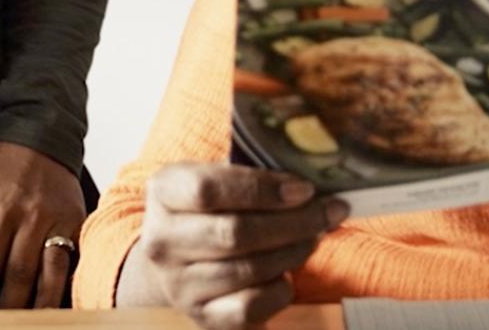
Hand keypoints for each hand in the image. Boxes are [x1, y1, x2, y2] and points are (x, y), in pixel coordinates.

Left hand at [0, 140, 86, 309]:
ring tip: (33, 325)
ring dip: (42, 304)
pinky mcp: (78, 221)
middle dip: (8, 310)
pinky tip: (61, 305)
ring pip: (52, 273)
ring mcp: (58, 221)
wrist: (42, 135)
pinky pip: (75, 259)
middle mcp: (31, 219)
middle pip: (19, 276)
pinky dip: (68, 284)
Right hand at [121, 164, 344, 329]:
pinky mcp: (201, 316)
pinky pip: (251, 307)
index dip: (262, 189)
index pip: (209, 189)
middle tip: (326, 212)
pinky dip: (279, 290)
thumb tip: (314, 177)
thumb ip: (254, 173)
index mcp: (164, 192)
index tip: (304, 189)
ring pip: (248, 270)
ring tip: (313, 236)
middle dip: (293, 222)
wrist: (176, 260)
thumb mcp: (216, 177)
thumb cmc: (209, 210)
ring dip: (293, 252)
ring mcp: (178, 283)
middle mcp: (162, 240)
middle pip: (235, 233)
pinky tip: (287, 273)